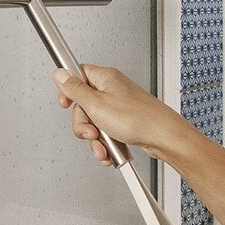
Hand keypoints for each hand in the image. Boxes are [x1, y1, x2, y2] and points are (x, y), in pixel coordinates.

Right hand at [52, 64, 186, 164]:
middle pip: (83, 103)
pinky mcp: (124, 120)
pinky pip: (106, 130)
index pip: (78, 74)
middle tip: (91, 131)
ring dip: (95, 138)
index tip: (66, 104)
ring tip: (103, 145)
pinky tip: (109, 151)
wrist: (164, 137)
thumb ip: (74, 90)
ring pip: (94, 121)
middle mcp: (112, 89)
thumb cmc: (137, 119)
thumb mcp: (96, 105)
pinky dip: (105, 143)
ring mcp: (119, 105)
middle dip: (83, 124)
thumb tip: (60, 74)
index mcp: (105, 78)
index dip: (68, 90)